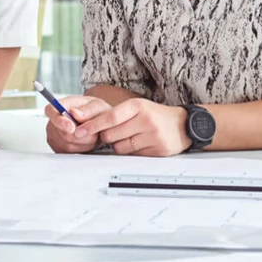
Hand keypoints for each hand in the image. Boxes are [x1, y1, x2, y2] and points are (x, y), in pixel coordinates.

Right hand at [44, 95, 112, 153]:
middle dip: (82, 134)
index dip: (59, 121)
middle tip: (93, 129)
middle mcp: (54, 121)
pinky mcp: (59, 149)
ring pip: (69, 146)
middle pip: (64, 134)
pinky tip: (86, 140)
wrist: (97, 121)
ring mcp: (54, 136)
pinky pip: (71, 153)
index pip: (51, 111)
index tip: (71, 127)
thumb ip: (87, 110)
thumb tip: (74, 113)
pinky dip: (82, 148)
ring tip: (90, 134)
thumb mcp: (97, 106)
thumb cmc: (94, 112)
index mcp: (60, 105)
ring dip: (84, 142)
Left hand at [70, 98, 188, 156]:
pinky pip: (132, 155)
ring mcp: (152, 135)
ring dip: (119, 145)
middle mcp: (144, 119)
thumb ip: (115, 115)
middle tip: (112, 134)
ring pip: (120, 147)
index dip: (92, 125)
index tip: (79, 130)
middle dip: (106, 137)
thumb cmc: (154, 116)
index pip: (109, 117)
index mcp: (137, 106)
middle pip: (111, 134)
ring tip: (131, 137)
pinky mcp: (157, 149)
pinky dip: (131, 152)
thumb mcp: (136, 108)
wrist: (182, 124)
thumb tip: (87, 125)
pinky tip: (140, 144)